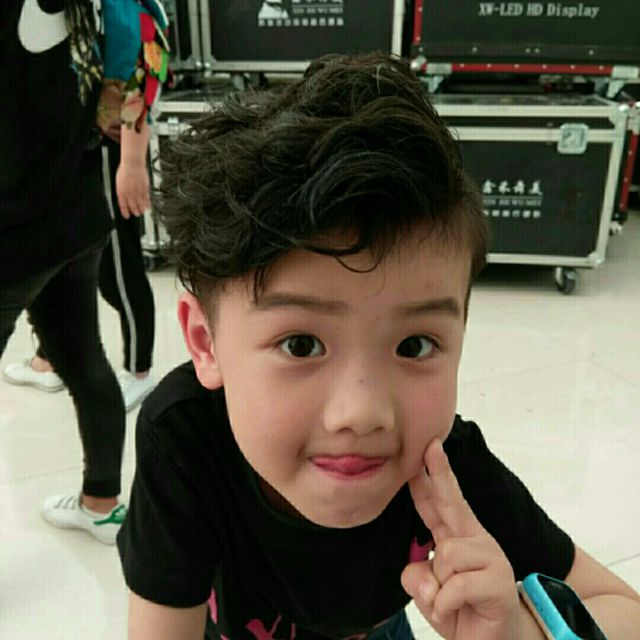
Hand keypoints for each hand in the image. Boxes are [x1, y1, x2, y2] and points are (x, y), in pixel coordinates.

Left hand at [115, 162, 149, 218]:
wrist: (133, 164)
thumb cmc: (125, 170)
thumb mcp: (119, 182)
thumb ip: (121, 191)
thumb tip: (124, 198)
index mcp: (121, 192)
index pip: (123, 206)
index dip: (125, 212)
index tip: (126, 216)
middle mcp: (130, 193)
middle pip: (133, 206)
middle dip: (135, 212)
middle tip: (136, 214)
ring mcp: (138, 191)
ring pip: (140, 204)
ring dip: (141, 209)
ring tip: (142, 211)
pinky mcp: (145, 188)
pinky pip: (146, 198)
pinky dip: (147, 203)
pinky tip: (147, 205)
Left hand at [401, 439, 519, 639]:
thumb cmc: (460, 611)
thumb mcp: (428, 593)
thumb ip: (417, 576)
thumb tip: (425, 573)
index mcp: (457, 537)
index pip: (439, 502)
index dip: (431, 475)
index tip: (427, 447)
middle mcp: (475, 540)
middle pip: (453, 502)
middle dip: (440, 473)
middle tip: (431, 446)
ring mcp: (490, 558)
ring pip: (446, 556)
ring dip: (438, 587)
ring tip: (449, 603)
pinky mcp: (499, 582)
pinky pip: (456, 586)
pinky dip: (445, 605)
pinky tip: (454, 613)